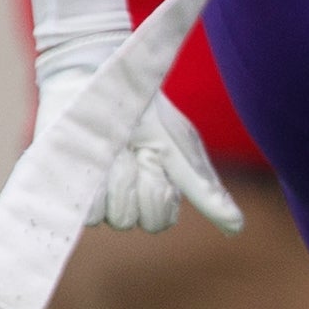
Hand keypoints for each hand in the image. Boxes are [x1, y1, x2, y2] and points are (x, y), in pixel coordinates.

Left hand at [46, 69, 243, 235]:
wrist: (97, 80)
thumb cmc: (143, 111)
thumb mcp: (178, 147)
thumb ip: (205, 190)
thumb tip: (237, 228)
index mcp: (156, 190)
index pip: (160, 220)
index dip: (159, 195)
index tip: (154, 161)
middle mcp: (126, 198)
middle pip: (137, 221)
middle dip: (140, 185)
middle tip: (135, 150)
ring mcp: (96, 194)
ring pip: (113, 216)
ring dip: (116, 179)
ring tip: (111, 148)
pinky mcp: (70, 188)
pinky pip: (85, 211)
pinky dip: (91, 183)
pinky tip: (91, 158)